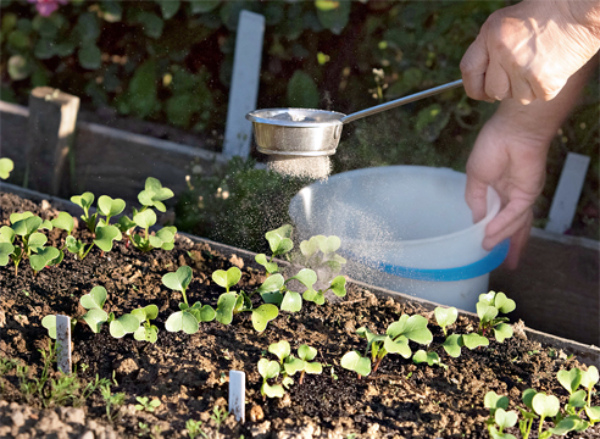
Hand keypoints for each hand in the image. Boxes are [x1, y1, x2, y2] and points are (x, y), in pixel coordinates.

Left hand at [460, 0, 599, 103]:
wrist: (580, 9)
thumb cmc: (545, 13)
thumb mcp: (506, 23)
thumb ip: (490, 49)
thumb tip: (481, 80)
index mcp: (490, 34)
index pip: (469, 71)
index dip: (474, 87)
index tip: (482, 92)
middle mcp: (503, 51)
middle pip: (494, 91)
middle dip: (505, 89)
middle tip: (522, 73)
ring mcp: (523, 67)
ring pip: (517, 97)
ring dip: (528, 88)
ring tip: (540, 63)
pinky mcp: (544, 80)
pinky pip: (539, 96)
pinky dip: (546, 87)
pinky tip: (553, 66)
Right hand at [465, 107, 548, 268]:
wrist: (512, 130)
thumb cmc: (492, 146)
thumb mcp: (475, 177)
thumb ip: (476, 200)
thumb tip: (477, 220)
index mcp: (500, 189)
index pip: (500, 216)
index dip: (494, 231)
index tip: (485, 245)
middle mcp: (513, 195)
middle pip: (516, 226)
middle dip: (513, 246)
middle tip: (510, 265)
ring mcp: (522, 195)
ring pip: (516, 223)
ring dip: (502, 237)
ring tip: (487, 248)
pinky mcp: (528, 193)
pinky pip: (515, 213)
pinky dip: (504, 224)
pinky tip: (491, 233)